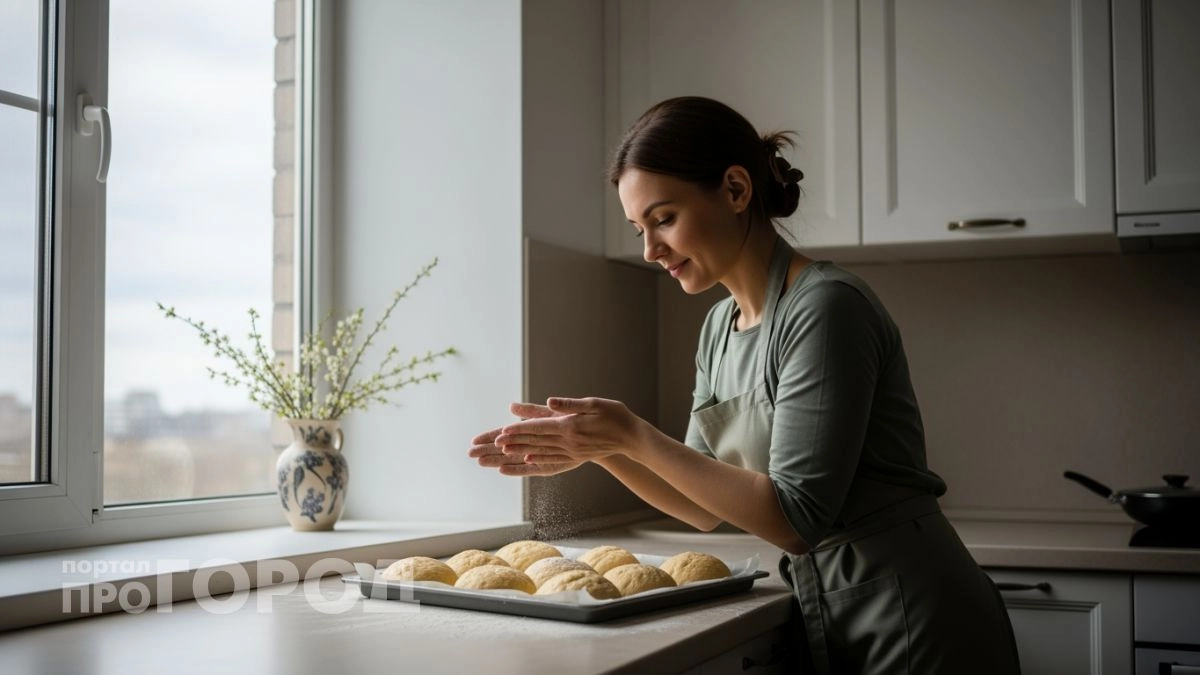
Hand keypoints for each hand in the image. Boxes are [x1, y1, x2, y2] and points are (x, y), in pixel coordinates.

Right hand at [468, 402, 583, 476]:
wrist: (596, 435)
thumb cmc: (575, 420)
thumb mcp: (553, 414)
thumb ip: (532, 413)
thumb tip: (511, 407)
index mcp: (531, 428)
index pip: (505, 433)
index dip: (489, 437)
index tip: (474, 440)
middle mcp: (532, 443)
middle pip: (505, 448)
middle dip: (487, 450)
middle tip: (470, 453)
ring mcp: (539, 455)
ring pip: (513, 459)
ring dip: (497, 460)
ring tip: (481, 462)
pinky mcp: (548, 465)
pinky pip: (530, 468)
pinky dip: (516, 469)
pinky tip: (502, 469)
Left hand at [494, 397, 646, 464]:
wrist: (631, 437)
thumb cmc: (615, 415)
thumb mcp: (594, 403)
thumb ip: (570, 404)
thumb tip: (549, 401)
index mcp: (570, 426)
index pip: (539, 428)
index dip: (519, 429)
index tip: (502, 431)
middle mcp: (568, 442)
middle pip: (535, 441)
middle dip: (513, 442)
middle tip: (494, 442)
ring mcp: (571, 451)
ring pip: (541, 451)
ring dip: (520, 452)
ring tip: (503, 452)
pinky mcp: (576, 456)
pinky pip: (553, 459)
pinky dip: (538, 459)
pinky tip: (527, 460)